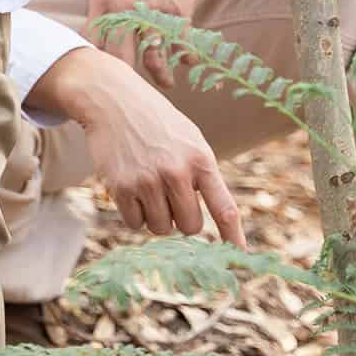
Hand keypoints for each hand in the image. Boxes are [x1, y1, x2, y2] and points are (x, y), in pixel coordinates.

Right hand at [33, 47, 244, 245]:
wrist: (113, 100)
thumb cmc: (156, 123)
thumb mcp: (190, 139)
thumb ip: (203, 175)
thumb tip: (211, 222)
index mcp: (200, 159)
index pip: (224, 208)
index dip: (234, 237)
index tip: (242, 256)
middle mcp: (176, 172)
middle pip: (190, 227)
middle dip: (181, 218)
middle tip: (170, 196)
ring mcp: (147, 181)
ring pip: (161, 228)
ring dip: (156, 216)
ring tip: (149, 186)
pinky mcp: (121, 187)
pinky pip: (135, 223)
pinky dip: (134, 213)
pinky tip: (131, 187)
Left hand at [86, 0, 227, 88]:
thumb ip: (104, 10)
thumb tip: (95, 45)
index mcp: (103, 0)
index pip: (91, 44)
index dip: (96, 67)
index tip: (103, 82)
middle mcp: (124, 7)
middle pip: (120, 59)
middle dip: (126, 82)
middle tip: (132, 95)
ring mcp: (152, 9)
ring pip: (153, 59)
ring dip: (161, 76)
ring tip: (165, 83)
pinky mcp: (179, 9)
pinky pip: (182, 46)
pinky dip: (186, 57)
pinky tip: (187, 60)